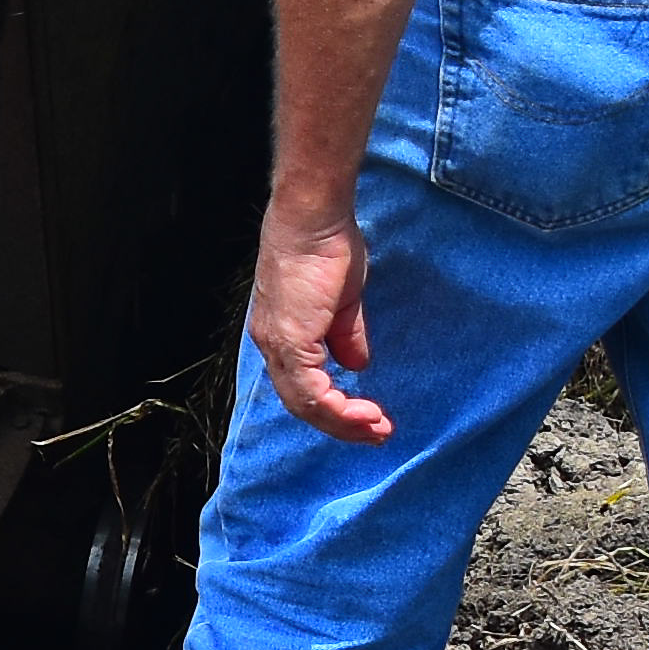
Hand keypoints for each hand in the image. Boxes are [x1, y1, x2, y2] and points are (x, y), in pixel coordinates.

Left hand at [245, 197, 389, 441]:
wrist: (313, 217)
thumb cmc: (327, 246)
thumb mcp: (343, 300)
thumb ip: (346, 334)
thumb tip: (357, 365)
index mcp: (280, 333)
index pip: (300, 385)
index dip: (333, 407)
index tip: (368, 416)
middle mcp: (271, 343)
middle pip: (301, 403)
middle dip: (342, 424)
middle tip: (377, 433)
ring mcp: (277, 343)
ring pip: (304, 403)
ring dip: (344, 422)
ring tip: (377, 429)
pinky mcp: (289, 340)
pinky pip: (310, 390)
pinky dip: (338, 409)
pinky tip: (364, 413)